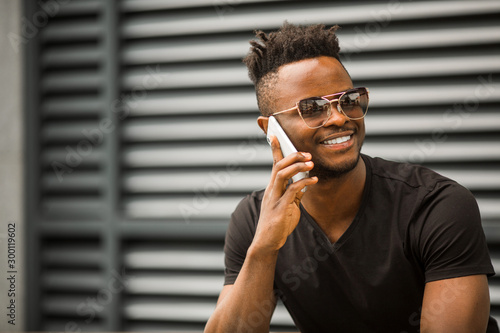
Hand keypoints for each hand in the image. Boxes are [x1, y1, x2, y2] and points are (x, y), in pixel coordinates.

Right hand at [252, 135, 317, 252]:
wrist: (267, 242)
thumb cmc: (277, 224)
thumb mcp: (288, 206)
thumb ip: (294, 193)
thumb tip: (304, 184)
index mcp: (272, 188)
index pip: (274, 164)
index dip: (274, 149)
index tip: (275, 134)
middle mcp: (271, 190)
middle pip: (278, 165)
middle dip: (292, 156)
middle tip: (307, 153)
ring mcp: (274, 198)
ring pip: (282, 174)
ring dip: (297, 166)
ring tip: (310, 163)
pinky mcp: (280, 208)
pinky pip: (292, 191)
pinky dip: (303, 183)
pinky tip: (313, 181)